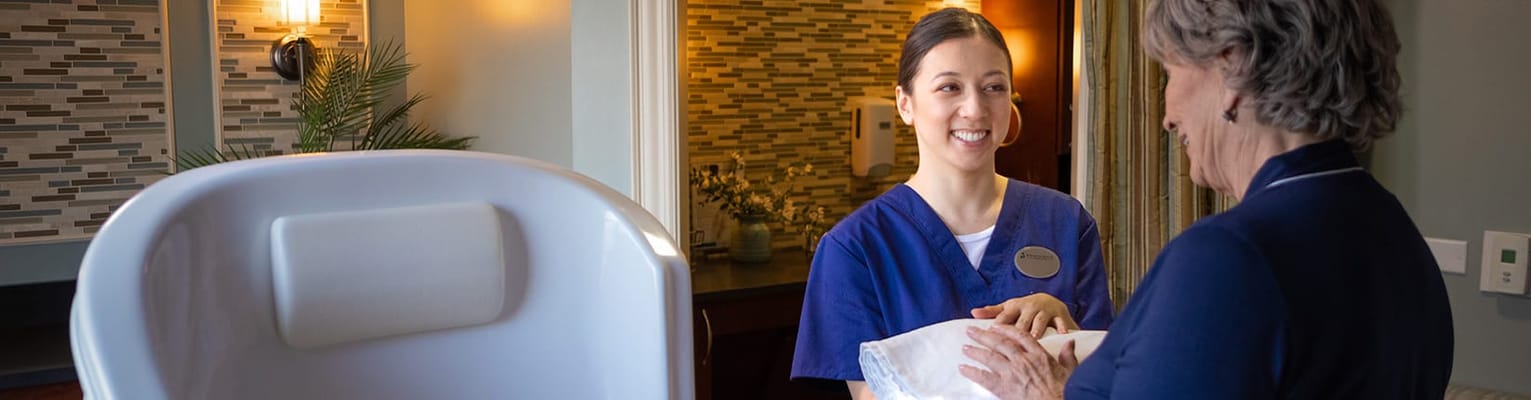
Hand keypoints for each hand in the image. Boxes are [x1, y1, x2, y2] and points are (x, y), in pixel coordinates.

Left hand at [959, 325, 1077, 399]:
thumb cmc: (1066, 390)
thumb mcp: (1071, 370)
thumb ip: (1068, 355)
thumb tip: (1070, 342)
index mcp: (1039, 355)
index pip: (1020, 336)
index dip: (1006, 329)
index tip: (995, 325)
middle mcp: (1023, 360)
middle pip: (999, 343)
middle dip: (983, 336)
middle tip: (970, 330)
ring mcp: (1012, 373)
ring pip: (990, 357)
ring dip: (975, 351)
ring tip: (965, 348)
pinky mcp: (1005, 388)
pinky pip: (984, 378)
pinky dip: (972, 372)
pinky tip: (963, 368)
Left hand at [970, 293, 1079, 337]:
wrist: (1051, 301)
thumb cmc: (1025, 308)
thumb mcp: (1009, 307)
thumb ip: (993, 311)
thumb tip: (973, 312)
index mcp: (1015, 306)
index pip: (1005, 316)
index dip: (998, 324)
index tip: (990, 332)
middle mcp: (1029, 307)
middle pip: (1021, 320)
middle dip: (1016, 329)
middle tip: (1011, 343)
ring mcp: (1044, 311)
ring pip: (1039, 321)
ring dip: (1037, 329)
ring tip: (1034, 338)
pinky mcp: (1059, 315)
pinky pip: (1061, 322)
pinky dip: (1062, 327)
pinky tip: (1062, 335)